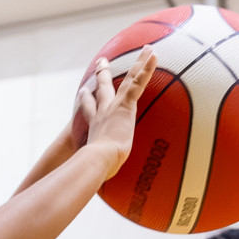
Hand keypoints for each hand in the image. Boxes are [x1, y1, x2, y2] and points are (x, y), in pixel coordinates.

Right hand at [77, 48, 156, 178]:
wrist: (95, 161)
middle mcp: (102, 112)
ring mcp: (113, 107)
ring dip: (137, 63)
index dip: (87, 100)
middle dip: (101, 75)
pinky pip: (138, 83)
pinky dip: (145, 68)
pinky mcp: (124, 106)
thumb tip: (89, 190)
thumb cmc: (92, 169)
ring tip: (147, 49)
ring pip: (127, 80)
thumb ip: (92, 173)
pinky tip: (153, 54)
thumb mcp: (93, 169)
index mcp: (94, 125)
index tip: (85, 92)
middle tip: (101, 63)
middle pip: (102, 88)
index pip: (90, 109)